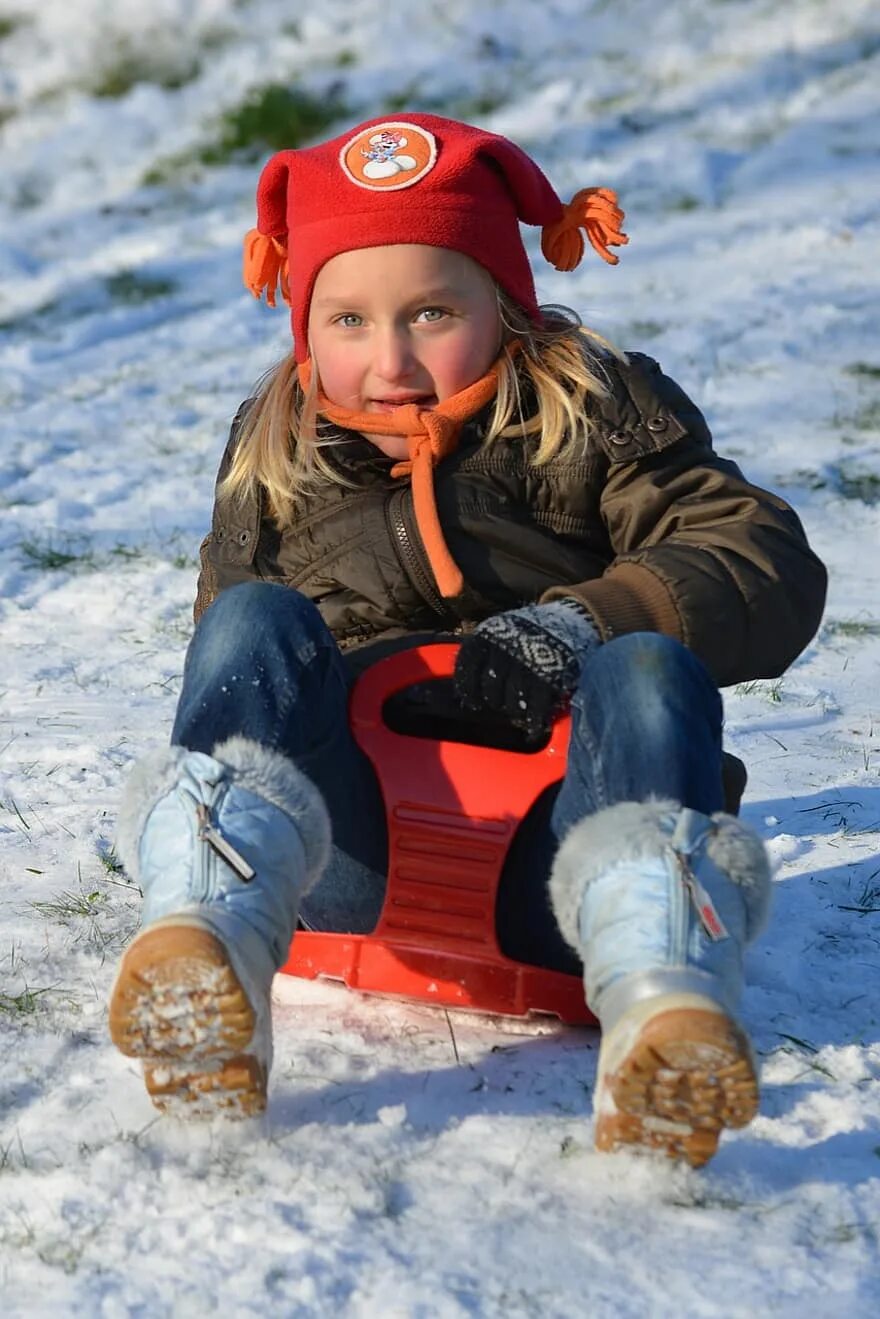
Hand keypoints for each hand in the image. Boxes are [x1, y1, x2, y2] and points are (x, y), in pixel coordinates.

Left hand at [453, 599, 600, 737]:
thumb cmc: (529, 631)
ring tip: (519, 711)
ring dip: (514, 711)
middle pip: (490, 690)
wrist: (570, 620)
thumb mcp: (501, 631)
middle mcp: (503, 651)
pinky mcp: (549, 679)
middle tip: (502, 703)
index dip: (468, 691)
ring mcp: (526, 666)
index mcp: (487, 637)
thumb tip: (468, 683)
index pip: (467, 670)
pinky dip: (534, 719)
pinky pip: (535, 709)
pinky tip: (535, 722)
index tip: (473, 702)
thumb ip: (485, 653)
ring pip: (511, 703)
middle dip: (495, 701)